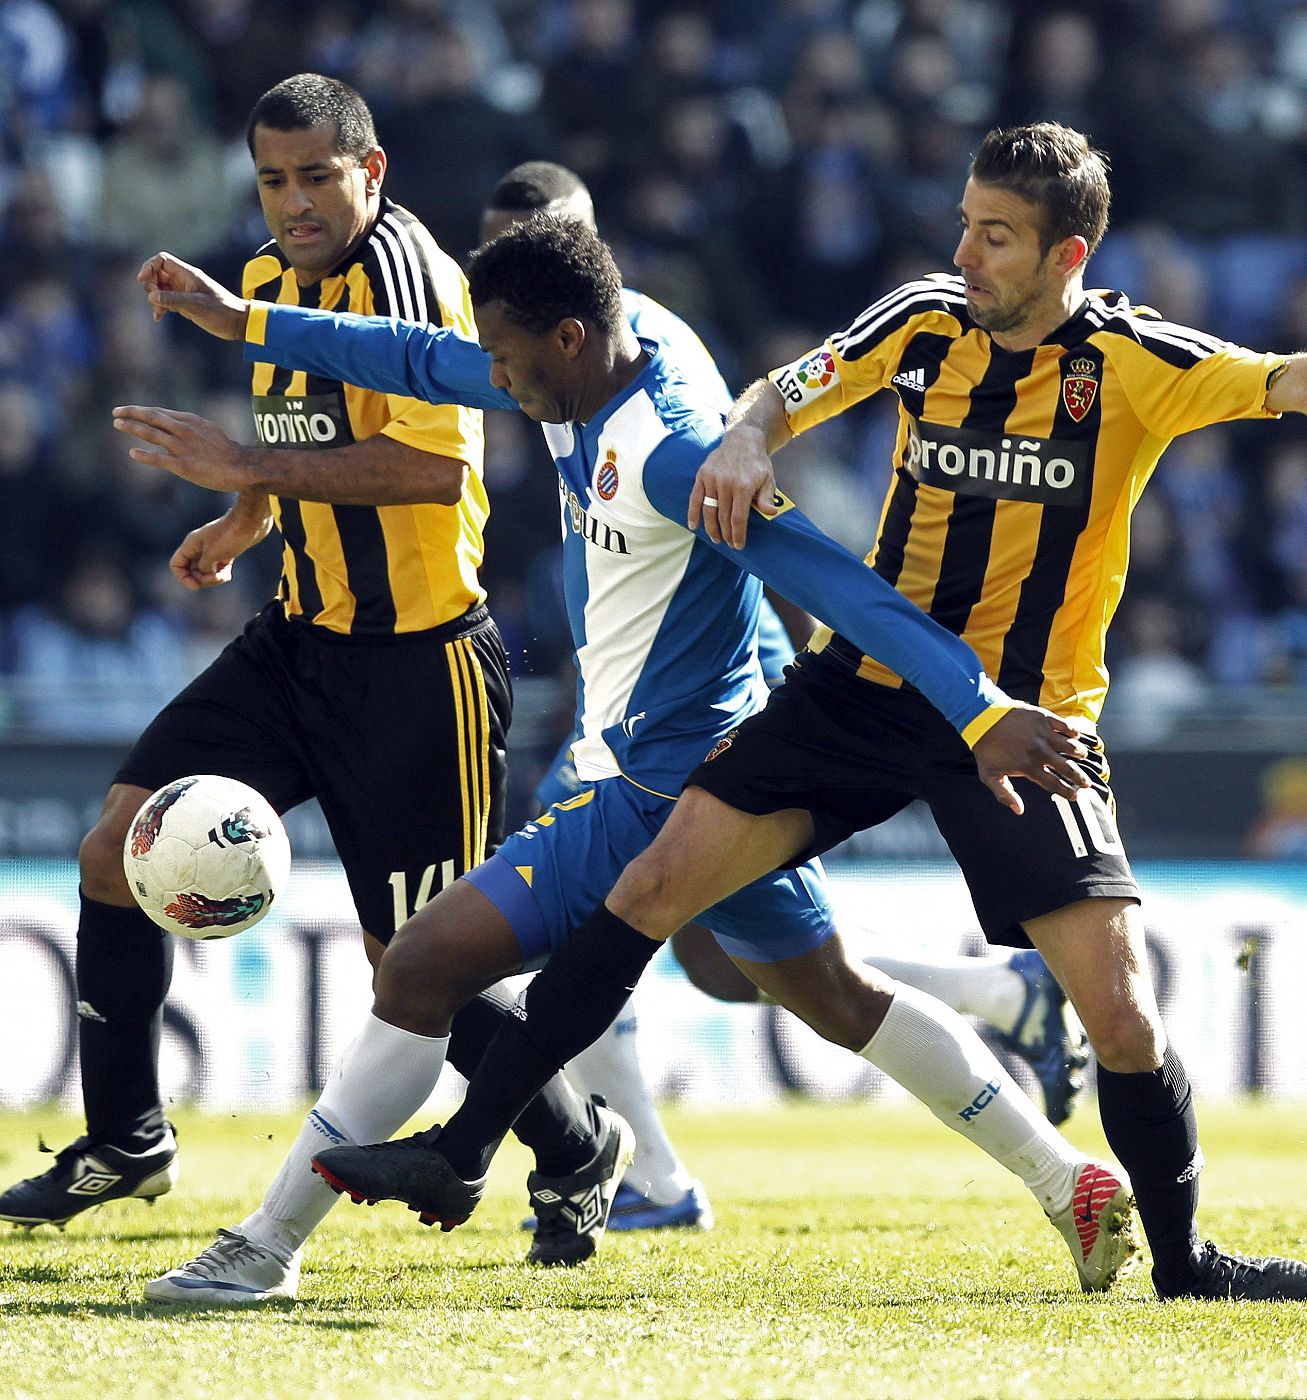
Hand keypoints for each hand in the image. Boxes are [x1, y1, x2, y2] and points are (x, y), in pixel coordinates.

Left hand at [113, 405, 256, 492]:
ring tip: (117, 424)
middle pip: (152, 417)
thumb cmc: (227, 451)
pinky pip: (157, 458)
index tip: (129, 410)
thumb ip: (191, 428)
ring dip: (132, 428)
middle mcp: (183, 430)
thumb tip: (176, 427)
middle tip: (116, 412)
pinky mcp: (182, 465)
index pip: (160, 413)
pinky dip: (143, 455)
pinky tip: (132, 453)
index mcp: (190, 421)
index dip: (142, 410)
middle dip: (132, 413)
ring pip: (151, 434)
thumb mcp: (209, 431)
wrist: (241, 467)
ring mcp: (182, 447)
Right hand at [137, 250, 249, 339]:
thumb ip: (173, 299)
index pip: (162, 260)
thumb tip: (151, 296)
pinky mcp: (186, 304)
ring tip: (159, 312)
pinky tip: (158, 317)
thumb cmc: (222, 311)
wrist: (238, 324)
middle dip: (150, 285)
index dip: (149, 267)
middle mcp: (184, 281)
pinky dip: (160, 307)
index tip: (143, 281)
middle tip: (156, 299)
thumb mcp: (196, 305)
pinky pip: (166, 301)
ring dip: (154, 298)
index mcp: (188, 274)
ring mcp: (184, 292)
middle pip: (157, 274)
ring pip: (160, 288)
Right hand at [170, 504, 272, 589]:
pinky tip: (228, 575)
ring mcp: (212, 550)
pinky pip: (218, 569)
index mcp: (191, 545)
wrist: (251, 522)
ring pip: (206, 571)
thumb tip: (204, 573)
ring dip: (213, 578)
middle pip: (192, 570)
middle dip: (202, 579)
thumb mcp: (212, 555)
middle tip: (215, 577)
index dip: (183, 578)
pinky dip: (222, 574)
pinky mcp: (225, 552)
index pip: (176, 564)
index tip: (196, 586)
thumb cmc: (230, 535)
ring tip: (224, 576)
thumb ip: (203, 567)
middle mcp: (199, 547)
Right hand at [688, 424, 778, 548]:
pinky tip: (694, 526)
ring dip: (711, 528)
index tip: (738, 545)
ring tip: (715, 539)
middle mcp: (726, 483)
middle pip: (723, 517)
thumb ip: (767, 497)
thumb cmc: (756, 464)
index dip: (737, 534)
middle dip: (726, 534)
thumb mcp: (768, 479)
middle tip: (728, 544)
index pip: (738, 518)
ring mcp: (712, 479)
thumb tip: (770, 513)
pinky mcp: (702, 476)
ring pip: (709, 510)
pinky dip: (693, 514)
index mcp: (743, 486)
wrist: (742, 441)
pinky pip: (695, 498)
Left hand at [972, 706, 1091, 815]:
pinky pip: (1066, 726)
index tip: (1075, 796)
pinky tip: (1074, 737)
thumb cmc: (986, 749)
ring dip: (1079, 753)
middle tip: (1086, 783)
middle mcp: (1040, 752)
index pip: (1054, 784)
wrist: (982, 720)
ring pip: (1072, 746)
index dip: (1067, 792)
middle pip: (1068, 768)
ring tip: (1080, 756)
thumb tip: (1019, 810)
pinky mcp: (1044, 718)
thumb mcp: (990, 776)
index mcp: (1029, 767)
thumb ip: (1004, 794)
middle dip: (1080, 778)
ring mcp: (1043, 734)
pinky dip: (1073, 732)